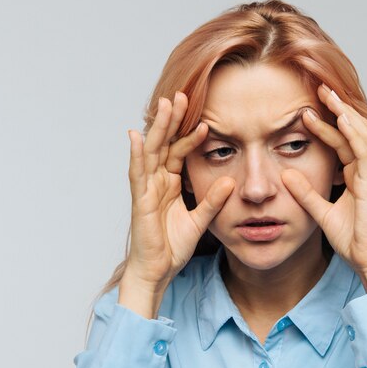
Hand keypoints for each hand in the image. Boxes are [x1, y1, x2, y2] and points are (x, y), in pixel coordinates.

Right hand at [124, 92, 234, 293]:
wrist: (157, 271)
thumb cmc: (173, 247)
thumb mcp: (200, 220)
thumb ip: (214, 201)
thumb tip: (230, 181)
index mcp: (169, 184)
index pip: (179, 152)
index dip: (189, 134)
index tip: (205, 117)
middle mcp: (156, 182)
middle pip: (164, 144)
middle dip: (172, 120)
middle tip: (182, 95)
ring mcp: (145, 190)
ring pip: (151, 152)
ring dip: (157, 128)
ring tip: (165, 105)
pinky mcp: (138, 201)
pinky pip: (137, 174)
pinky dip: (136, 155)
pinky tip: (137, 136)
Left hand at [281, 84, 366, 290]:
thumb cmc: (353, 240)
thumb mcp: (321, 213)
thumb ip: (306, 194)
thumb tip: (286, 175)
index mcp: (356, 176)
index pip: (341, 142)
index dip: (326, 125)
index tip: (306, 109)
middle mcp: (365, 171)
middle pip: (353, 131)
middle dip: (337, 108)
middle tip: (319, 88)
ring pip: (361, 134)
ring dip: (344, 112)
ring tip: (327, 94)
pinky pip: (363, 151)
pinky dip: (353, 132)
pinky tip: (341, 117)